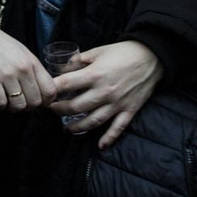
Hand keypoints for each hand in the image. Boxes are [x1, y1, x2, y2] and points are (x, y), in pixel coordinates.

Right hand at [0, 17, 54, 111]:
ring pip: (19, 105)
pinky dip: (0, 105)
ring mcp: (7, 74)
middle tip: (19, 102)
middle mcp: (23, 69)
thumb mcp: (23, 53)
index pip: (50, 91)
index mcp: (33, 62)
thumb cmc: (0, 44)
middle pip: (35, 102)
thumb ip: (33, 71)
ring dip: (13, 108)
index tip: (38, 103)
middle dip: (28, 107)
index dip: (46, 102)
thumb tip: (41, 92)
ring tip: (8, 101)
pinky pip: (1, 102)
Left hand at [48, 40, 162, 148]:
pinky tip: (99, 145)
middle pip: (75, 107)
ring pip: (92, 121)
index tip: (44, 93)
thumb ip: (78, 61)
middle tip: (52, 110)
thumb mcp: (97, 51)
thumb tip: (62, 69)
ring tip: (67, 129)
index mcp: (94, 75)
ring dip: (77, 127)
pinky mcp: (129, 110)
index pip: (66, 85)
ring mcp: (117, 104)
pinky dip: (108, 138)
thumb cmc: (122, 52)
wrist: (151, 57)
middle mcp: (104, 92)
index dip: (52, 90)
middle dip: (59, 110)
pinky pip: (117, 128)